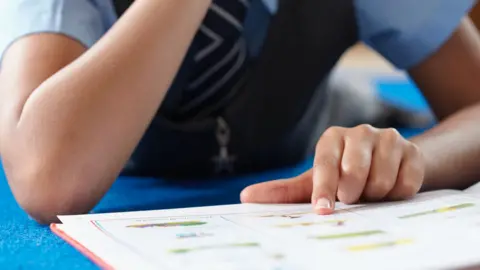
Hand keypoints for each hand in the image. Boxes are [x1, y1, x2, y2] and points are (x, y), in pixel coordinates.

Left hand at [240, 125, 424, 213]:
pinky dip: (397, 194)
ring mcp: (389, 138)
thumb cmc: (343, 176)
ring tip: (370, 192)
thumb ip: (284, 191)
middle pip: (355, 172)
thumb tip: (245, 197)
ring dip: (375, 196)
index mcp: (332, 138)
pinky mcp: (413, 151)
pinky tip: (391, 188)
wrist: (386, 166)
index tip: (323, 210)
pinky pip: (407, 183)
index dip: (324, 189)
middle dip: (353, 193)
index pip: (324, 164)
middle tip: (352, 197)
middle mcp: (359, 133)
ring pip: (382, 180)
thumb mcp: (314, 182)